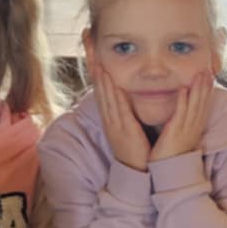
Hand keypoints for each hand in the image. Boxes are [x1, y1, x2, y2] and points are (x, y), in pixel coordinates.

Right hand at [90, 57, 151, 173]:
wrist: (135, 172)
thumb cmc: (134, 150)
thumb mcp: (127, 129)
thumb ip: (127, 114)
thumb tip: (128, 100)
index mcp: (111, 119)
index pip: (102, 93)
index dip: (98, 77)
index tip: (94, 60)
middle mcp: (110, 120)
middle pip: (101, 93)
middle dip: (96, 73)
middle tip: (91, 55)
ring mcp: (115, 126)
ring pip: (107, 100)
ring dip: (103, 82)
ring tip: (99, 66)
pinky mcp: (125, 131)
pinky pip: (119, 111)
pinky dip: (116, 97)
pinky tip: (114, 86)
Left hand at [150, 72, 212, 162]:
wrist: (169, 176)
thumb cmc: (172, 158)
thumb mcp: (180, 139)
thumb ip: (182, 127)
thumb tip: (182, 117)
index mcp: (194, 129)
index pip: (203, 107)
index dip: (207, 92)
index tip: (210, 78)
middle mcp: (193, 129)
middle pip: (202, 104)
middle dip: (206, 87)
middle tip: (208, 71)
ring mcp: (185, 131)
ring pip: (194, 107)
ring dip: (198, 90)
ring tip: (201, 74)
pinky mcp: (175, 133)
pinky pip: (180, 114)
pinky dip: (183, 101)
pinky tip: (184, 89)